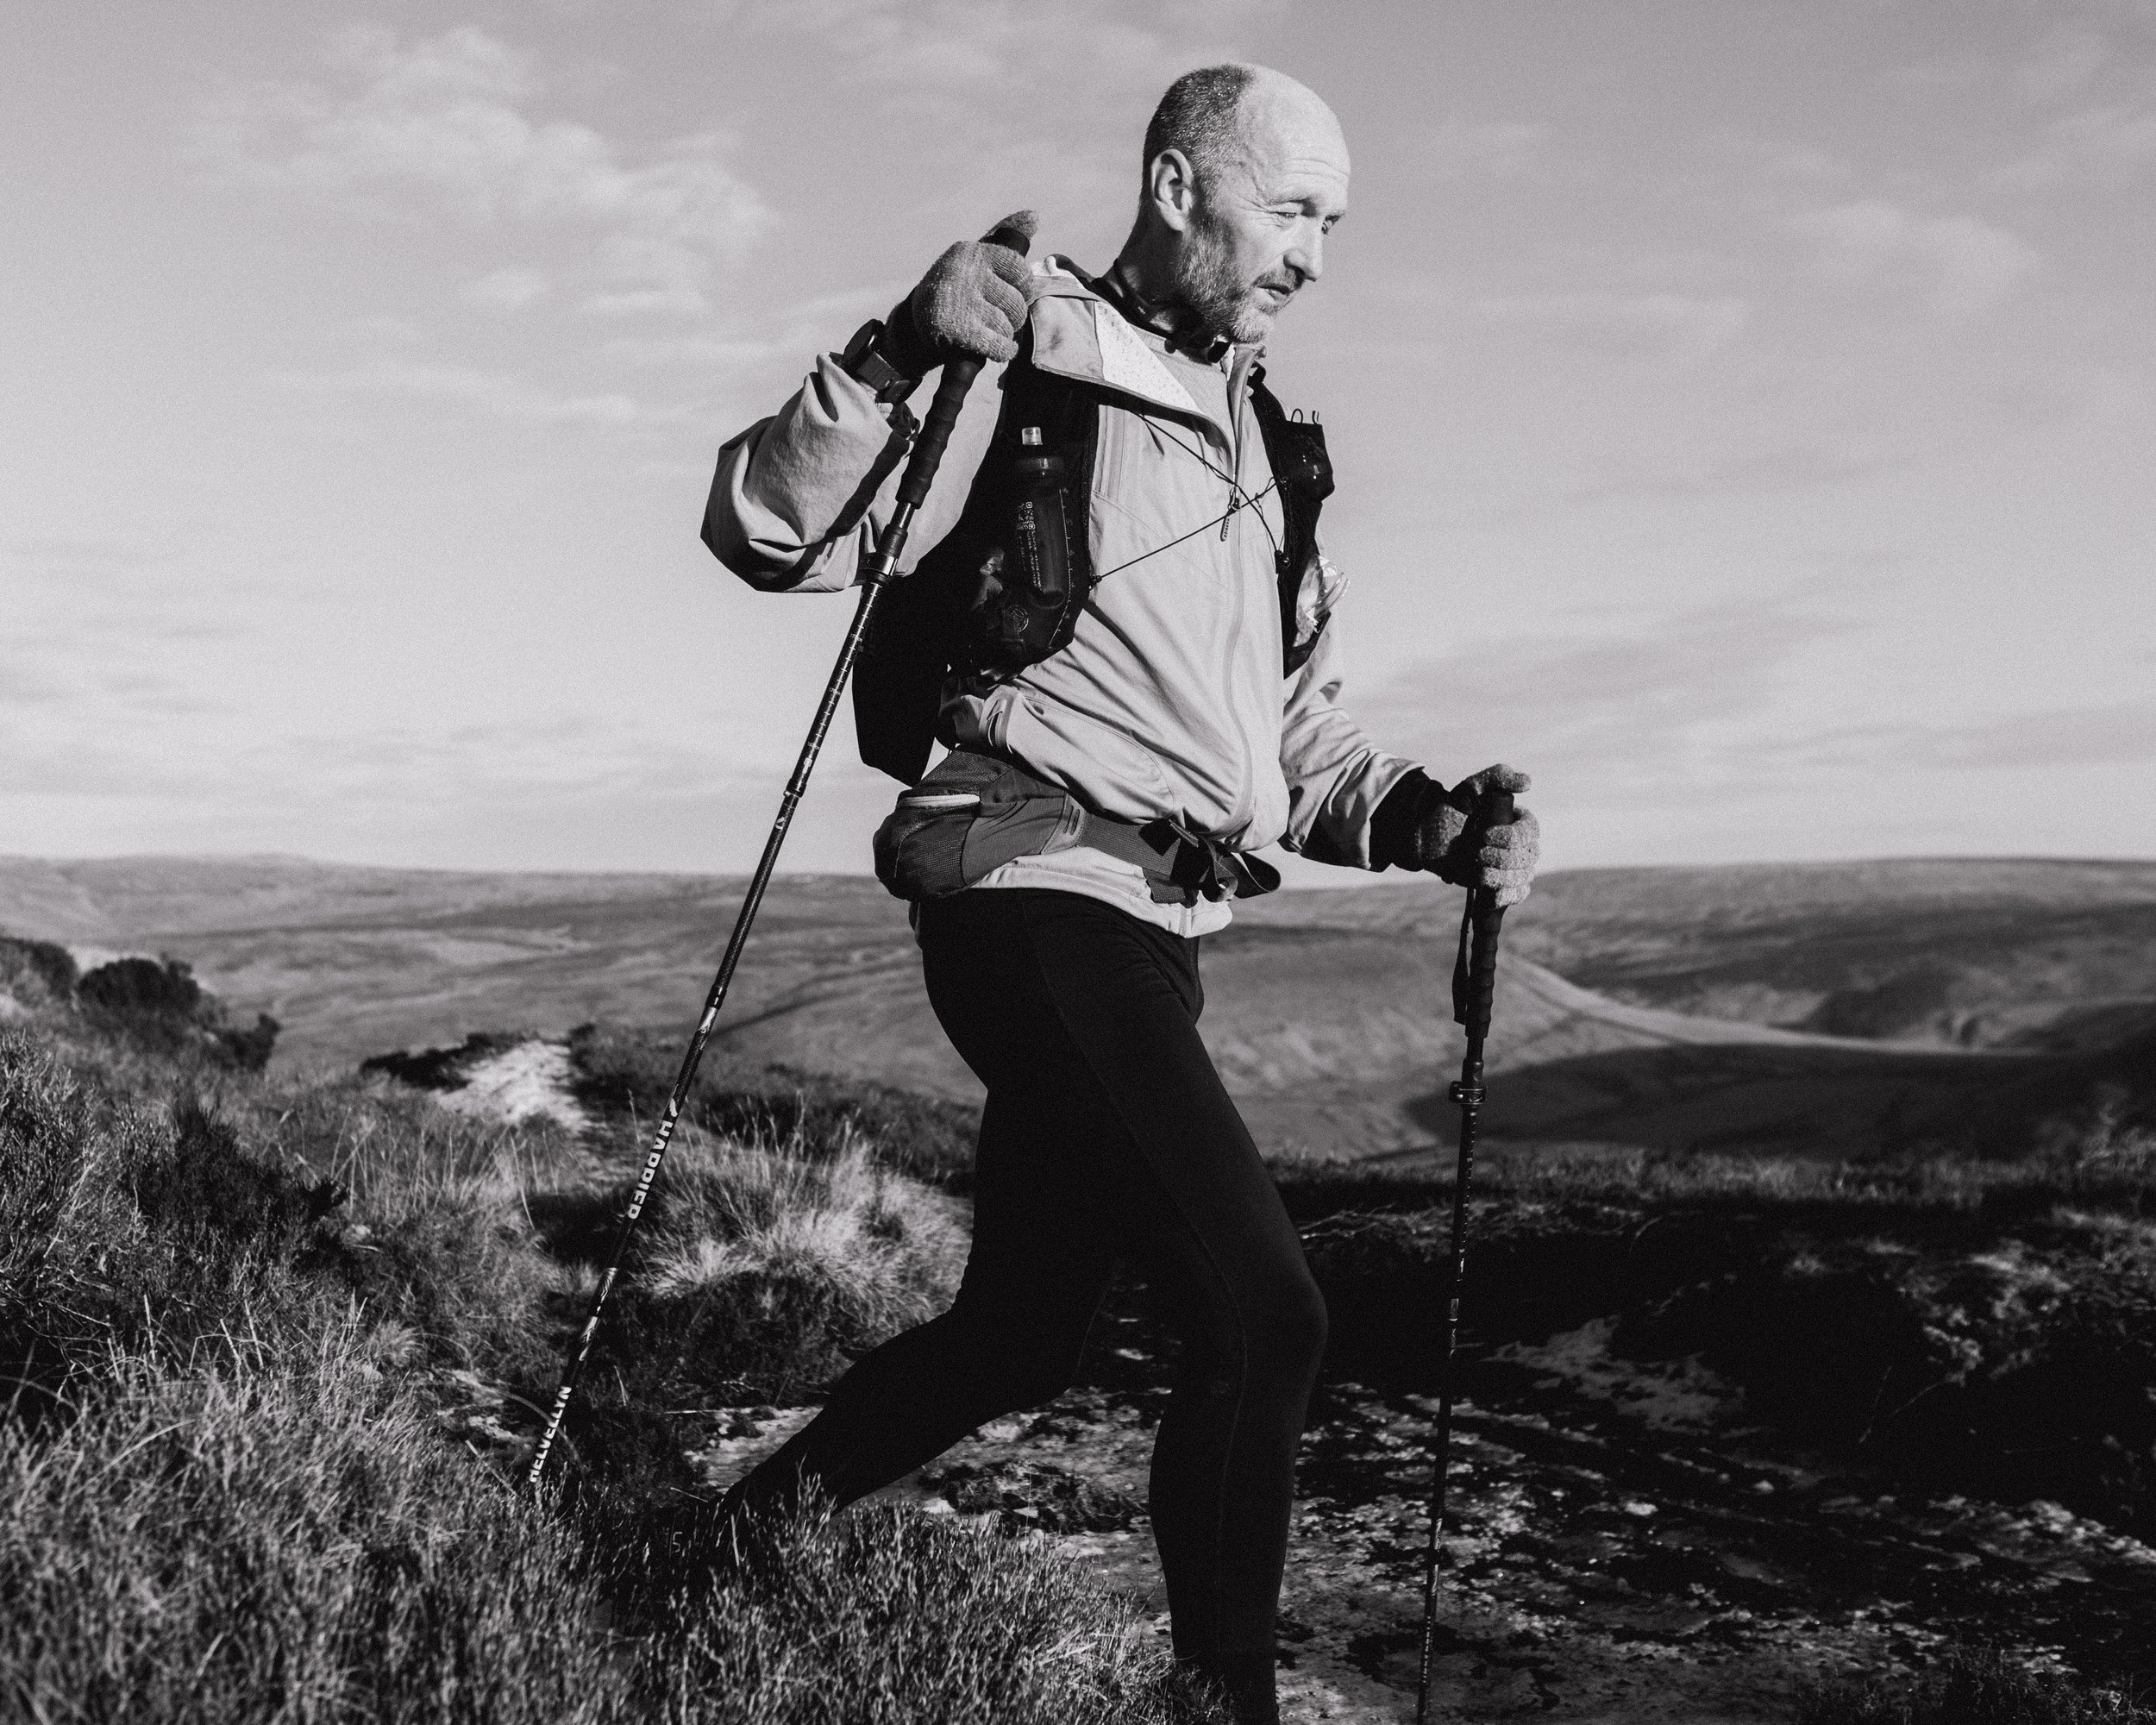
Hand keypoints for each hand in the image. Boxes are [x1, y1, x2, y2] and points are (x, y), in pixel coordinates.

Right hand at [882, 211, 1041, 375]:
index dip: (1019, 288)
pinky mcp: (958, 331)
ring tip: (984, 329)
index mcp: (971, 253)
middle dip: (1011, 315)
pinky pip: (1000, 346)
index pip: (1019, 270)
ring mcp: (960, 302)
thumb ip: (1006, 238)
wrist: (913, 327)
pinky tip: (992, 348)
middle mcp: (964, 273)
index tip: (1004, 292)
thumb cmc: (956, 290)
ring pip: (1008, 326)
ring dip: (1002, 334)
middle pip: (1016, 302)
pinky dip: (1001, 351)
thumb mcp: (976, 259)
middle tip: (992, 315)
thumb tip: (1035, 215)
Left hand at [1389, 764, 1538, 906]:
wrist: (1431, 835)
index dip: (1510, 837)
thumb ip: (1499, 777)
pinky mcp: (1502, 884)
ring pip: (1522, 877)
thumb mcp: (1473, 787)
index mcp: (1520, 822)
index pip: (1529, 832)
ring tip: (1477, 869)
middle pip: (1527, 857)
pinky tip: (1493, 893)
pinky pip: (1517, 894)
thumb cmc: (1454, 808)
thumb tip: (1527, 783)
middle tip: (1476, 852)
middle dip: (1501, 858)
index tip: (1484, 835)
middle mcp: (1522, 845)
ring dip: (1500, 875)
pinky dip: (1507, 895)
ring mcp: (1513, 867)